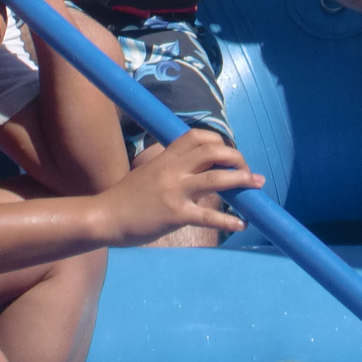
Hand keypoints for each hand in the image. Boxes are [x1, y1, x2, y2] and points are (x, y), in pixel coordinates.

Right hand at [96, 129, 261, 243]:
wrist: (105, 216)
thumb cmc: (125, 197)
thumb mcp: (147, 172)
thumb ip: (168, 167)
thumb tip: (191, 169)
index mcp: (165, 157)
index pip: (198, 137)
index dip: (218, 141)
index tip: (228, 154)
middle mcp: (173, 169)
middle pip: (213, 152)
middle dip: (236, 158)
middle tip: (247, 171)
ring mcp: (175, 191)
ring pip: (217, 178)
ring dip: (242, 180)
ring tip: (257, 185)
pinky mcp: (176, 214)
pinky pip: (208, 216)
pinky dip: (229, 221)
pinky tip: (241, 224)